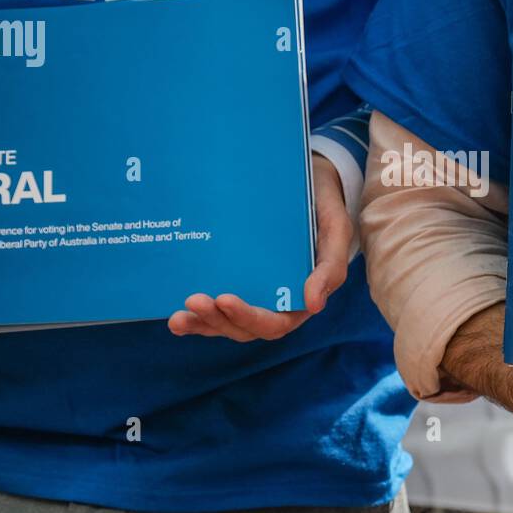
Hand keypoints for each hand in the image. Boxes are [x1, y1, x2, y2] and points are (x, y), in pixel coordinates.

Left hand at [169, 152, 351, 340]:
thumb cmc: (323, 207)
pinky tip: (176, 319)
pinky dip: (197, 319)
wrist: (309, 183)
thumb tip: (314, 305)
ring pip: (226, 323)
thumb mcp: (336, 230)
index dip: (249, 317)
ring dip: (203, 324)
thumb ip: (330, 268)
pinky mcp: (236, 283)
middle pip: (245, 328)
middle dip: (218, 320)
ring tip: (178, 318)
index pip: (275, 322)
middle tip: (194, 300)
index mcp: (301, 298)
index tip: (225, 299)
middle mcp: (275, 302)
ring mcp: (253, 294)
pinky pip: (216, 309)